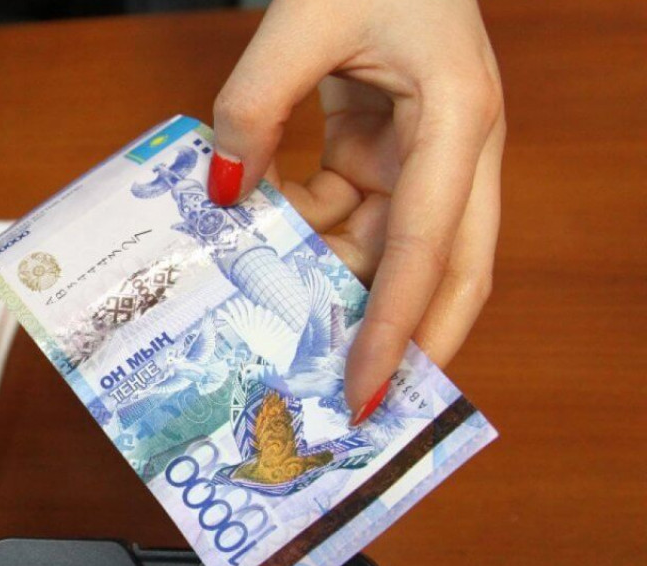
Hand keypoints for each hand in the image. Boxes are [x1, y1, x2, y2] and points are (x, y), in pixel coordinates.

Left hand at [208, 0, 504, 422]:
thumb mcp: (303, 20)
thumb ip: (253, 107)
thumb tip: (224, 195)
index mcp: (459, 121)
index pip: (429, 250)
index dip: (396, 328)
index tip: (362, 394)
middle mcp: (455, 150)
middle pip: (441, 272)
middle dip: (398, 340)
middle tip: (348, 408)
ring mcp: (423, 152)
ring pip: (385, 249)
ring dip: (331, 286)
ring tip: (275, 336)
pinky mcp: (387, 148)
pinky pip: (350, 212)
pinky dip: (306, 235)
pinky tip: (257, 249)